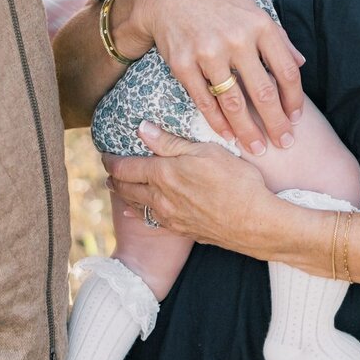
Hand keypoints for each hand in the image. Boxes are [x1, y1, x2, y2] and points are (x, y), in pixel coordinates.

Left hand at [105, 121, 278, 254]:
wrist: (255, 223)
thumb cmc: (235, 182)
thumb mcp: (205, 152)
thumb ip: (170, 142)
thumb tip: (142, 129)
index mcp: (162, 175)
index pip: (125, 167)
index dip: (111, 160)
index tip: (104, 154)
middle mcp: (160, 199)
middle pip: (126, 188)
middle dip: (114, 178)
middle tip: (107, 171)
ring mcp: (170, 218)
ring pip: (136, 206)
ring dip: (123, 195)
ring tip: (115, 188)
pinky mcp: (182, 230)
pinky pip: (151, 221)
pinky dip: (137, 214)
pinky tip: (133, 214)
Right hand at [112, 0, 305, 154]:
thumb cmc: (218, 0)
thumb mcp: (252, 9)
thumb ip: (277, 37)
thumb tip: (301, 63)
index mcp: (260, 25)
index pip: (286, 71)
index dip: (294, 100)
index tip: (296, 118)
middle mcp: (236, 39)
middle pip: (263, 92)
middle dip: (276, 124)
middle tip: (285, 144)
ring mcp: (207, 52)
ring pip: (233, 102)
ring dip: (247, 131)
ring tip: (257, 149)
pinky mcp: (182, 64)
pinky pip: (203, 100)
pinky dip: (217, 122)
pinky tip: (227, 135)